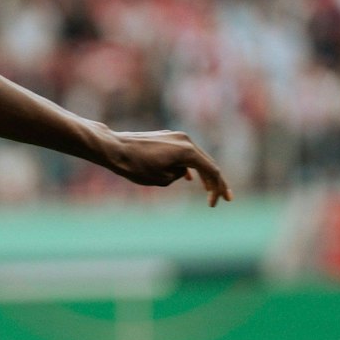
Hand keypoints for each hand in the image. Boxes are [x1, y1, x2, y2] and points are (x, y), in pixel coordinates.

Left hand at [102, 129, 231, 205]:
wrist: (114, 148)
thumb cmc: (135, 166)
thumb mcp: (161, 179)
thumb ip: (178, 176)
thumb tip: (182, 172)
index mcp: (187, 150)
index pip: (211, 170)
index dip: (217, 188)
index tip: (217, 203)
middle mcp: (185, 140)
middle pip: (207, 163)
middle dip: (216, 181)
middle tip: (225, 198)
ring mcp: (176, 136)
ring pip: (195, 157)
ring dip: (202, 173)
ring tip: (208, 189)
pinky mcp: (166, 137)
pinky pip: (183, 153)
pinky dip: (188, 165)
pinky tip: (189, 177)